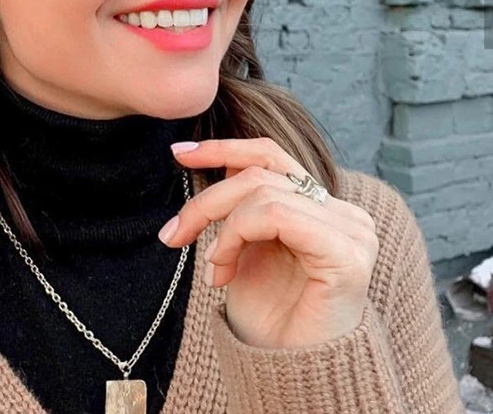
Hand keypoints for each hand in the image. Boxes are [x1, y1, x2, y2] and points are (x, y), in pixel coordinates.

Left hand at [159, 138, 379, 349]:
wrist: (289, 376)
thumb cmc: (269, 316)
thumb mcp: (246, 246)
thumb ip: (243, 203)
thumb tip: (214, 158)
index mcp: (324, 206)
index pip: (271, 154)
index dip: (223, 148)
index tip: (179, 154)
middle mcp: (345, 213)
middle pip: (259, 172)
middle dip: (207, 200)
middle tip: (172, 234)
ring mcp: (351, 231)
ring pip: (262, 191)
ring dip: (220, 227)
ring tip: (212, 268)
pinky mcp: (346, 254)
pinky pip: (276, 215)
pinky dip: (237, 234)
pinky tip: (223, 270)